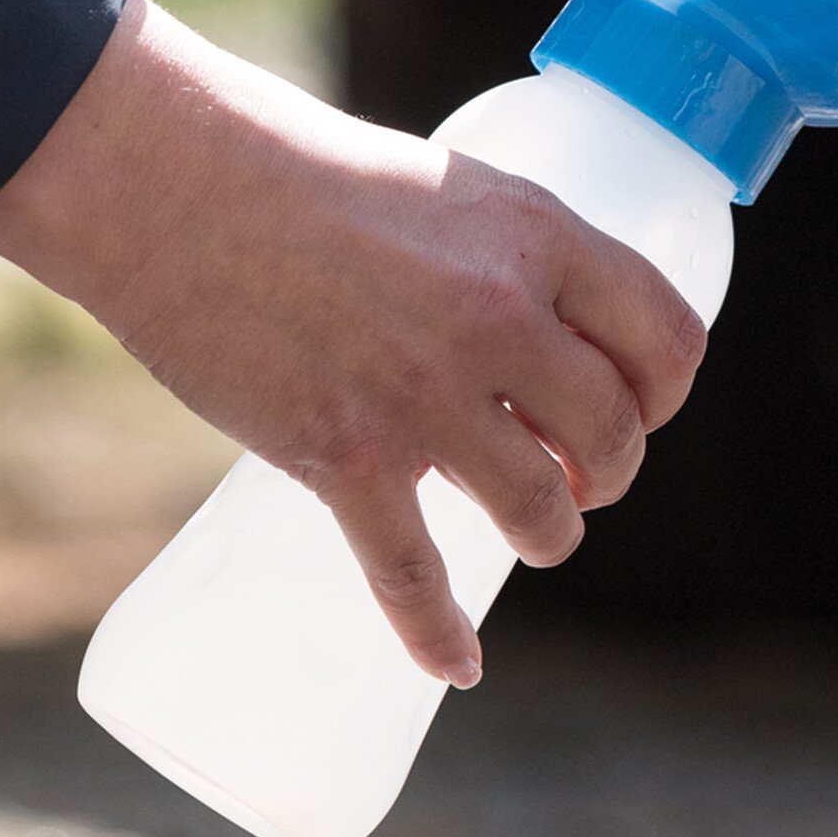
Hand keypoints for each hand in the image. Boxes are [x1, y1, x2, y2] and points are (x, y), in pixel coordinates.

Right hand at [0, 0, 704, 686]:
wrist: (171, 181)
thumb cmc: (299, 171)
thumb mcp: (441, 189)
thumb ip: (498, 260)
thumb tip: (531, 334)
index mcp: (536, 237)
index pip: (666, 340)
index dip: (660, 393)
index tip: (634, 410)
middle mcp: (499, 318)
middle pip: (613, 438)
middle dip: (605, 474)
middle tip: (573, 476)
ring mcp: (423, 395)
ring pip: (538, 512)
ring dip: (547, 536)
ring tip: (531, 532)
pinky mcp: (344, 454)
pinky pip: (412, 573)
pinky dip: (438, 634)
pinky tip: (458, 665)